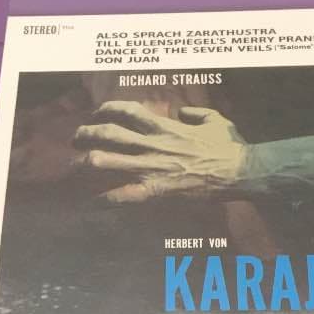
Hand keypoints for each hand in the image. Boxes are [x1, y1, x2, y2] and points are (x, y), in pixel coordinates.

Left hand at [73, 100, 248, 202]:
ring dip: (84, 162)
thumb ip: (196, 113)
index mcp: (163, 126)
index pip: (125, 110)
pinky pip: (121, 196)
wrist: (239, 172)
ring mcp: (151, 168)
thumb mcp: (214, 119)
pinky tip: (91, 204)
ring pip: (105, 161)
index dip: (104, 110)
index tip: (96, 114)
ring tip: (74, 165)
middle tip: (76, 139)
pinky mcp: (155, 191)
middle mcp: (151, 144)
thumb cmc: (229, 146)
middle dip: (85, 134)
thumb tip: (184, 112)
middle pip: (106, 133)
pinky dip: (103, 200)